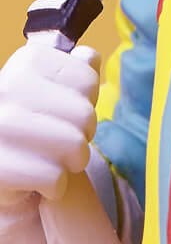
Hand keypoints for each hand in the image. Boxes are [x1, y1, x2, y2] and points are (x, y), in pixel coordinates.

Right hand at [0, 42, 99, 243]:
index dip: (86, 102)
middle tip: (60, 142)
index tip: (65, 111)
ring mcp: (1, 127)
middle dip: (81, 135)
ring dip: (70, 162)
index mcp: (27, 61)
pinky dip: (55, 186)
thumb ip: (75, 68)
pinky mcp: (0, 167)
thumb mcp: (53, 88)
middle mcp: (8, 88)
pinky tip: (38, 181)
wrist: (6, 166)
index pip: (88, 81)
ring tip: (51, 160)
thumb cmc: (35, 124)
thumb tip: (88, 57)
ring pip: (74, 146)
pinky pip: (55, 178)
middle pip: (85, 115)